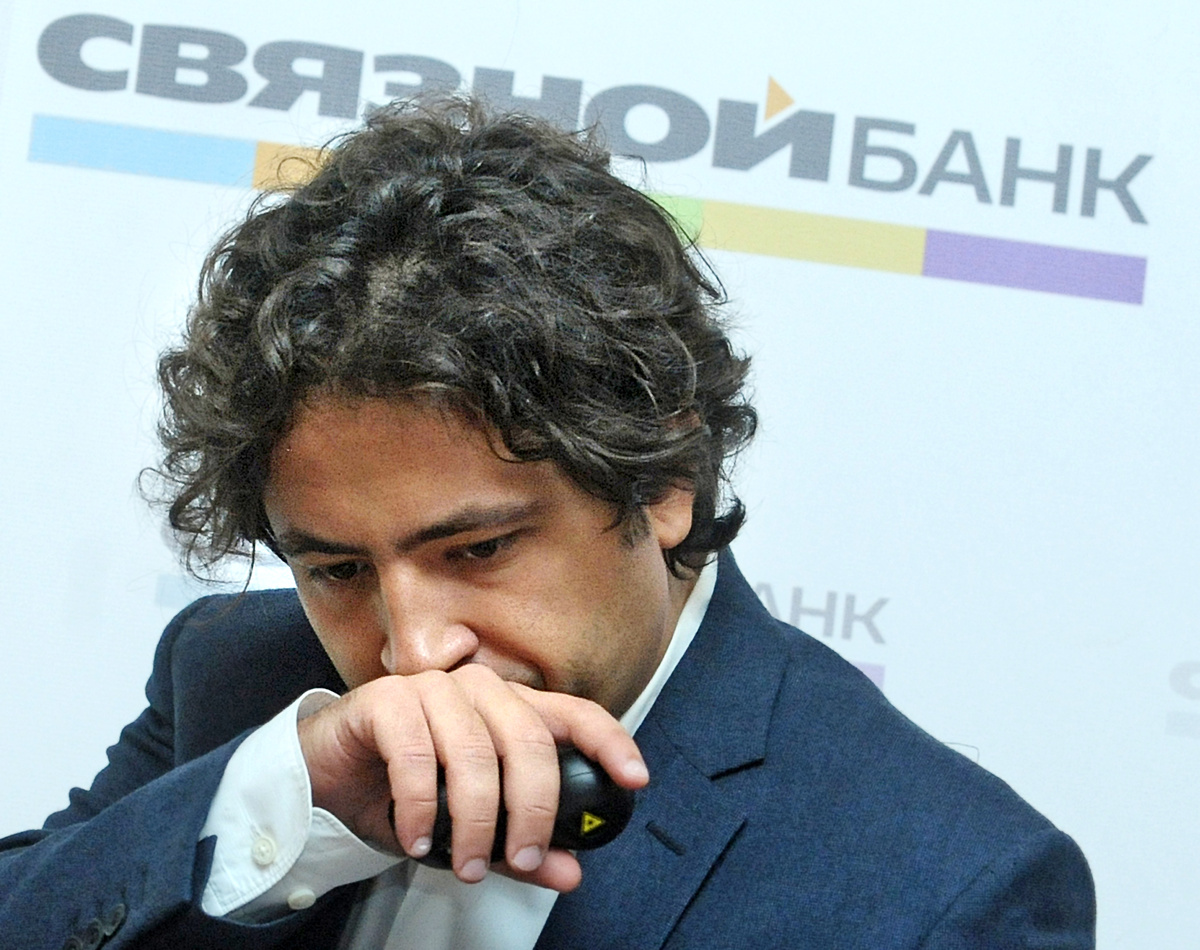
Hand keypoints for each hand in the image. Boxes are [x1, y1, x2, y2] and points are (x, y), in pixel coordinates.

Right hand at [296, 664, 648, 890]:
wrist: (325, 780)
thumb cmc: (403, 794)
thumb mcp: (469, 829)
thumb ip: (519, 846)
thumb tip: (570, 872)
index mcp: (508, 710)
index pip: (573, 714)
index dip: (609, 742)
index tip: (635, 779)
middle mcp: (477, 690)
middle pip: (529, 740)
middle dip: (532, 810)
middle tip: (524, 859)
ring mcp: (433, 689)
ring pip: (476, 753)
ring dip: (474, 821)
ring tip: (465, 864)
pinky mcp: (387, 700)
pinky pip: (417, 756)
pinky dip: (421, 808)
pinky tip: (418, 839)